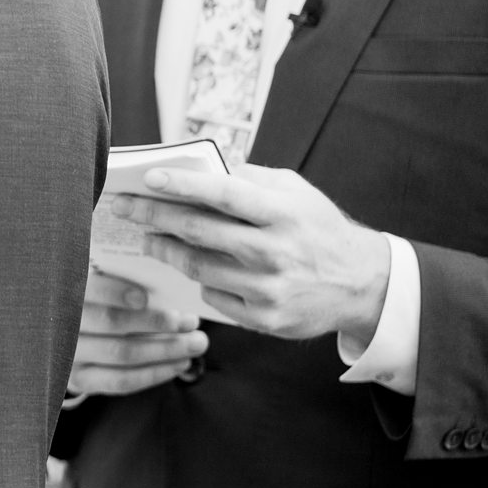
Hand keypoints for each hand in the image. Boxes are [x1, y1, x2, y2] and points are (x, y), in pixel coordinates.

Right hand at [70, 268, 206, 398]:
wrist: (66, 335)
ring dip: (165, 349)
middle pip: (110, 322)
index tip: (144, 297)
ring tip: (195, 344)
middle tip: (190, 322)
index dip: (114, 292)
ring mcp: (68, 355)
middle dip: (156, 322)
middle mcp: (61, 324)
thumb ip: (126, 281)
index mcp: (64, 291)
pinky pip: (120, 382)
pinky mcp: (79, 380)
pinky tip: (177, 364)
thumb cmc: (95, 301)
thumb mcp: (100, 282)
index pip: (87, 289)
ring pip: (120, 354)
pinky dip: (154, 374)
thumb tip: (172, 293)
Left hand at [119, 166, 390, 342]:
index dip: (183, 186)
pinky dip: (196, 280)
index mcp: (284, 214)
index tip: (148, 179)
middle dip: (153, 217)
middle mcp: (275, 252)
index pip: (225, 194)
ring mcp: (268, 289)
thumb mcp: (297, 193)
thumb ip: (252, 179)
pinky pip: (213, 297)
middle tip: (124, 208)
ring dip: (164, 250)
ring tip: (147, 238)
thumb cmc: (318, 229)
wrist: (362, 284)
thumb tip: (202, 168)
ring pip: (197, 267)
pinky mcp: (264, 319)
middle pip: (198, 232)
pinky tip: (187, 267)